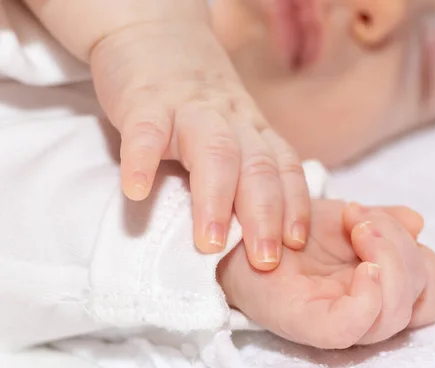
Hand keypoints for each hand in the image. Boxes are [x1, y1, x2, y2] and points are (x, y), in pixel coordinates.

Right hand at [90, 21, 308, 269]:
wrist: (155, 36)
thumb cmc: (199, 105)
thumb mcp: (236, 133)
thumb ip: (247, 174)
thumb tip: (259, 237)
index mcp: (256, 134)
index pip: (285, 170)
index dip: (295, 206)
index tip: (295, 244)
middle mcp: (233, 122)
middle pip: (258, 168)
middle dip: (265, 216)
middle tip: (264, 261)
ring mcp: (191, 110)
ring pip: (214, 152)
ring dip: (215, 199)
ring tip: (208, 244)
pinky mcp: (147, 101)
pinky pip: (147, 130)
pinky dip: (142, 160)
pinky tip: (136, 191)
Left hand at [218, 200, 434, 348]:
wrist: (237, 226)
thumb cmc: (288, 224)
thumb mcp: (344, 215)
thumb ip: (384, 222)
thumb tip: (417, 224)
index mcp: (373, 286)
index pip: (426, 290)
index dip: (414, 253)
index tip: (370, 216)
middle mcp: (360, 308)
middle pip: (417, 301)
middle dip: (400, 248)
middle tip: (359, 217)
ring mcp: (335, 318)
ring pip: (394, 316)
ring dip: (389, 260)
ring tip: (354, 226)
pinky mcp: (306, 322)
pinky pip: (352, 327)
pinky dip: (370, 297)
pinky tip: (362, 266)